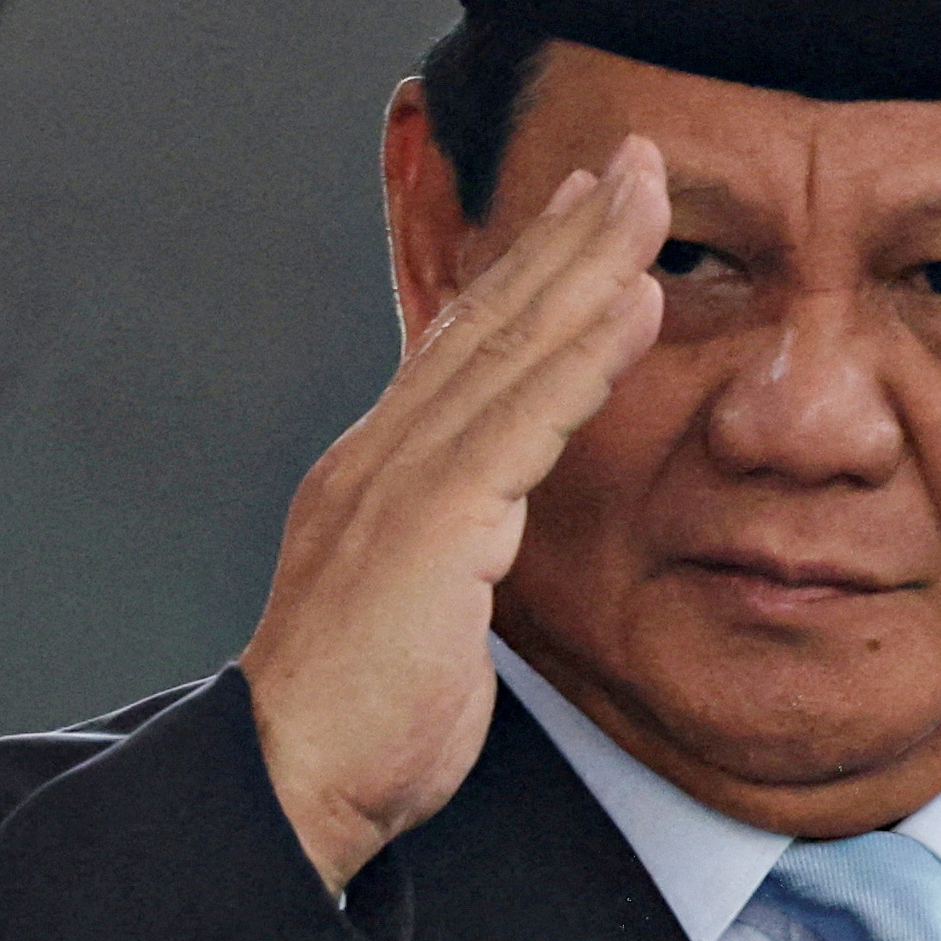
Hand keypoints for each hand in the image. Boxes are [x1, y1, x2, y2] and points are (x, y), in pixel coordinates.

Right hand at [240, 139, 667, 892]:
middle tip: (636, 158)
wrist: (291, 782)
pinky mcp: (429, 525)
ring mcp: (400, 482)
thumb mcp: (421, 613)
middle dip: (568, 230)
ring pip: (509, 345)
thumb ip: (457, 553)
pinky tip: (634, 300)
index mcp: (381, 474)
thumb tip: (489, 537)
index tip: (586, 212)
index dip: (531, 272)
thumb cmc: (359, 721)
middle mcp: (383, 456)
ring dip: (587, 260)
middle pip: (488, 317)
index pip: (465, 349)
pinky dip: (581, 354)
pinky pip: (521, 420)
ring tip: (649, 193)